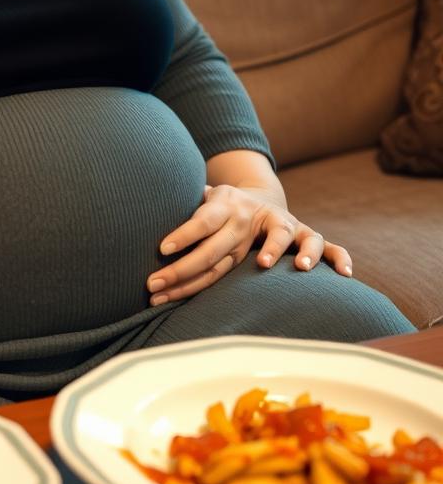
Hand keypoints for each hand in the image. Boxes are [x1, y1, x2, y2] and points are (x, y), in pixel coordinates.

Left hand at [146, 183, 352, 305]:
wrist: (259, 197)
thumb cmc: (220, 210)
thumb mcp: (201, 202)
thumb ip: (184, 208)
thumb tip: (142, 207)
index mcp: (225, 207)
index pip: (200, 222)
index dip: (182, 236)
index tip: (160, 251)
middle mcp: (253, 216)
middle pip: (223, 244)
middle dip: (189, 267)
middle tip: (160, 285)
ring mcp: (282, 225)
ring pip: (283, 236)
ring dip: (276, 248)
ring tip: (263, 264)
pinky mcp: (304, 235)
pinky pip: (327, 246)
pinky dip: (335, 258)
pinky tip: (341, 274)